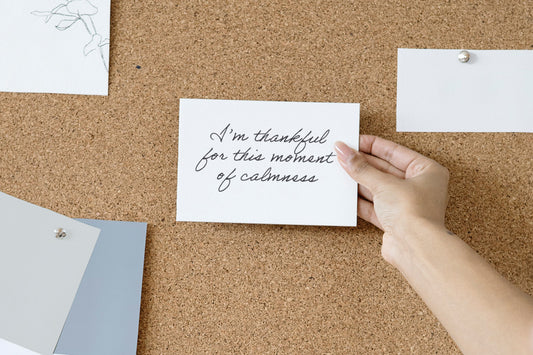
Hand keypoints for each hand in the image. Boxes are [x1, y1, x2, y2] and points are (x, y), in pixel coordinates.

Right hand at [335, 136, 449, 262]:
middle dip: (363, 163)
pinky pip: (374, 205)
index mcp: (426, 171)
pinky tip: (346, 193)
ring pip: (377, 187)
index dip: (372, 145)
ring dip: (359, 181)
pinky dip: (360, 200)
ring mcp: (405, 205)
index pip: (395, 152)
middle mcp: (418, 187)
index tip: (354, 141)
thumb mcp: (383, 184)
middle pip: (384, 169)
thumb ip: (361, 168)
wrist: (416, 248)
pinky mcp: (394, 220)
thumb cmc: (415, 214)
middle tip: (343, 155)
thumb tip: (344, 152)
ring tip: (340, 172)